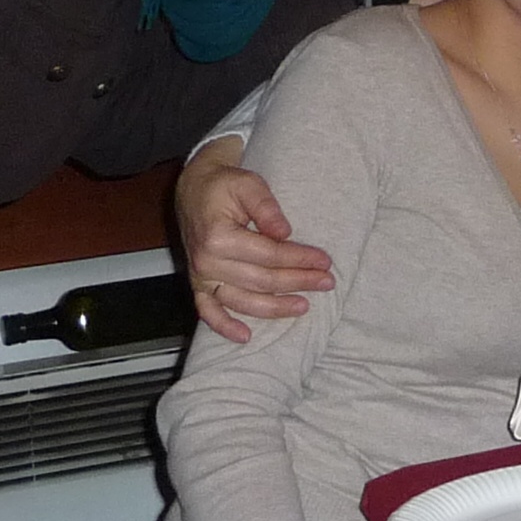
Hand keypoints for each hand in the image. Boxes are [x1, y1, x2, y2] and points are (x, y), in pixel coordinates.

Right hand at [179, 138, 332, 343]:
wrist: (193, 189)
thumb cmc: (224, 185)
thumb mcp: (248, 184)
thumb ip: (266, 207)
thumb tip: (285, 233)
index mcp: (218, 237)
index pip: (269, 255)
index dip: (299, 258)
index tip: (324, 261)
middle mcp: (206, 261)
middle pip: (261, 280)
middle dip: (297, 282)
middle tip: (326, 282)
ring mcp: (200, 276)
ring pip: (242, 300)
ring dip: (274, 308)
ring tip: (304, 306)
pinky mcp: (197, 284)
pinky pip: (208, 311)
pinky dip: (224, 326)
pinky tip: (245, 336)